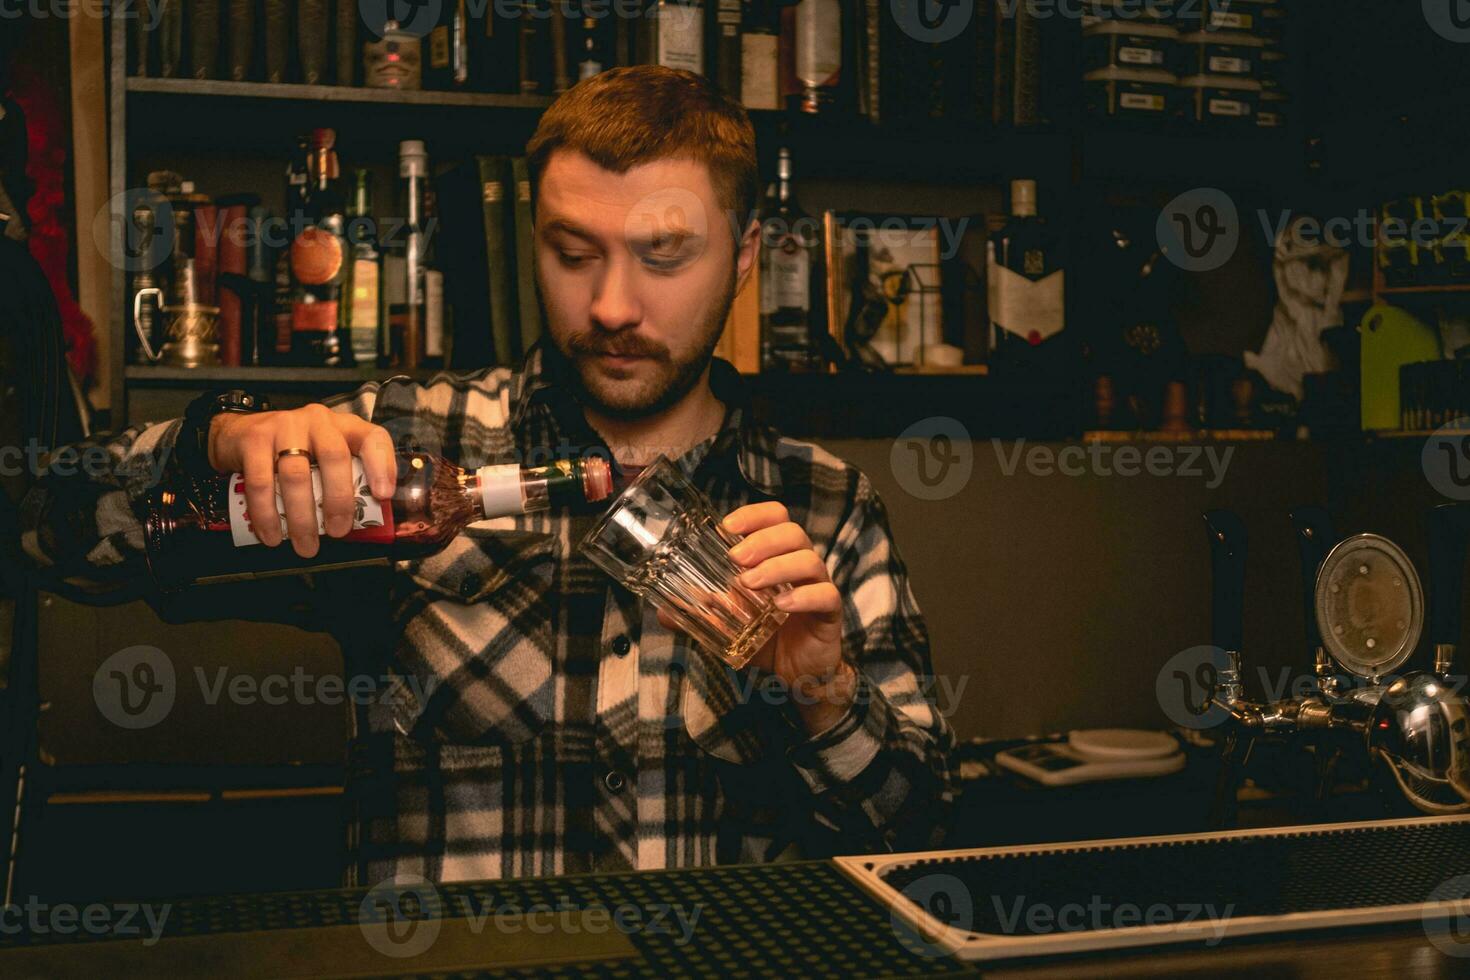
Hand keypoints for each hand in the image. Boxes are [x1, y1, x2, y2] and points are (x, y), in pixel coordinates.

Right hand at [208, 403, 396, 557]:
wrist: (239, 433)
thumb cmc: (293, 453)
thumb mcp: (324, 458)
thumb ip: (344, 480)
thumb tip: (363, 525)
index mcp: (344, 427)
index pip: (372, 437)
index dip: (382, 465)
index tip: (383, 495)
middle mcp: (318, 421)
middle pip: (334, 457)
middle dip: (338, 500)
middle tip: (338, 532)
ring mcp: (284, 426)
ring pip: (296, 474)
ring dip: (302, 517)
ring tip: (305, 544)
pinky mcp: (254, 440)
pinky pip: (261, 482)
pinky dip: (266, 514)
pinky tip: (272, 535)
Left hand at [657, 501, 853, 734]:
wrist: (797, 675)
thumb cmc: (767, 639)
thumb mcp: (729, 624)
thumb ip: (701, 614)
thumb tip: (663, 610)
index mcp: (779, 556)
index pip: (776, 518)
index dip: (754, 515)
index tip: (727, 526)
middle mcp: (801, 565)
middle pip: (793, 532)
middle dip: (762, 540)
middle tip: (734, 558)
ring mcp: (818, 586)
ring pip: (809, 560)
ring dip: (776, 566)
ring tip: (748, 583)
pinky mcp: (831, 613)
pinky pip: (826, 595)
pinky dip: (803, 596)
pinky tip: (781, 604)